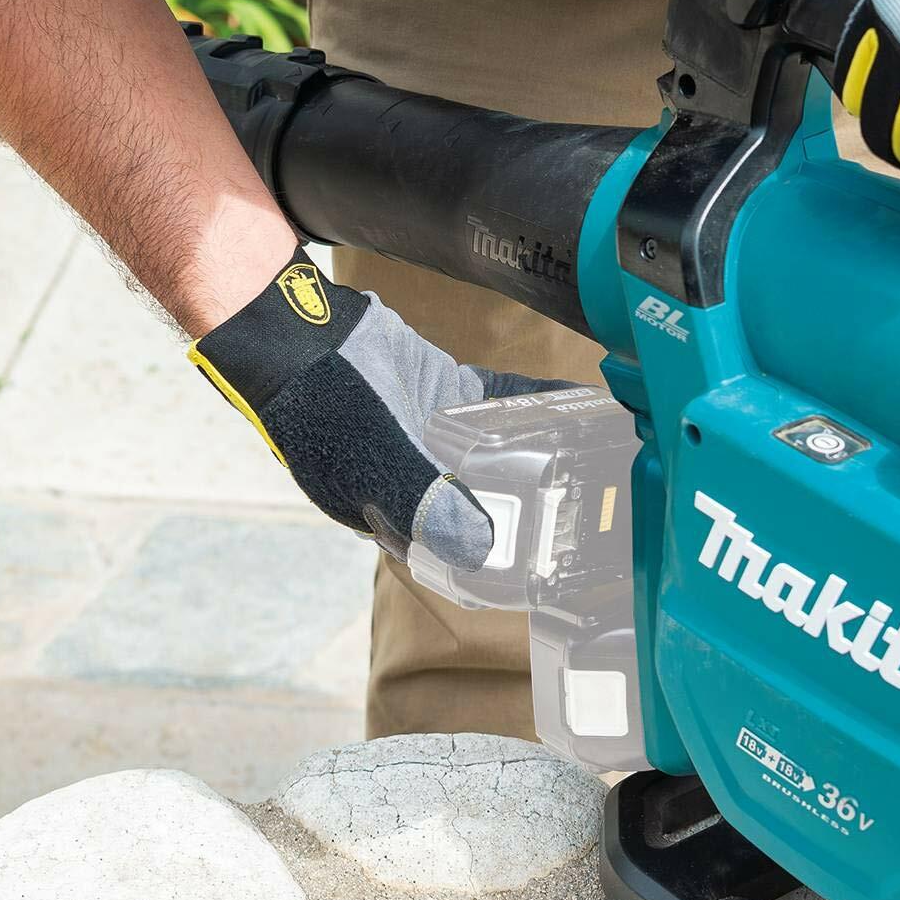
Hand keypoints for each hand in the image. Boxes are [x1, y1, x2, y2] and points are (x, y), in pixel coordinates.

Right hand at [188, 255, 567, 568]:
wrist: (298, 337)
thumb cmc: (321, 414)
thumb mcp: (375, 469)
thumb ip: (427, 506)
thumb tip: (481, 550)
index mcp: (400, 519)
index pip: (465, 554)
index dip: (511, 561)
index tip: (560, 562)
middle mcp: (426, 484)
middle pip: (497, 504)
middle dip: (545, 509)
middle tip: (597, 510)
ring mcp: (442, 438)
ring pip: (508, 453)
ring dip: (549, 455)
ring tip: (601, 458)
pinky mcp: (453, 395)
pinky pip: (506, 404)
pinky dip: (540, 402)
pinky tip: (578, 402)